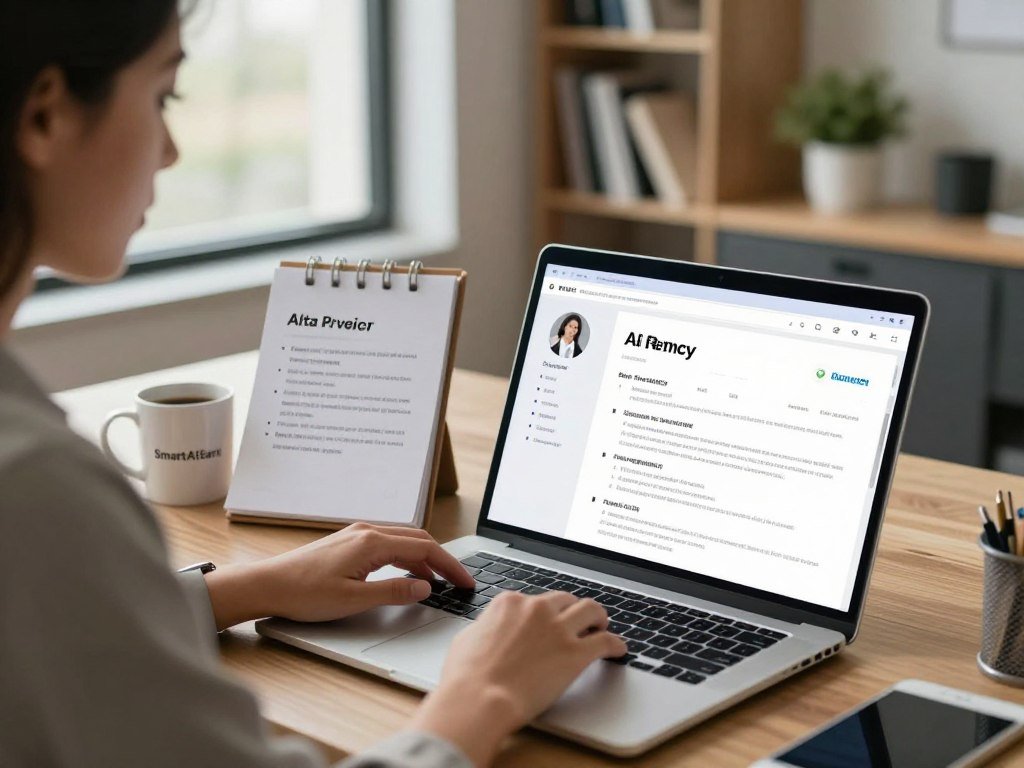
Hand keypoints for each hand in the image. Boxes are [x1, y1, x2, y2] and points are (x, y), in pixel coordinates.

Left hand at [203, 523, 474, 629]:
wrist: (268, 585)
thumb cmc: (304, 593)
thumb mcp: (354, 600)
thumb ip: (393, 592)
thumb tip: (424, 588)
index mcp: (372, 542)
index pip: (424, 549)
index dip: (449, 566)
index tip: (465, 582)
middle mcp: (367, 532)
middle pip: (418, 539)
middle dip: (442, 559)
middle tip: (459, 581)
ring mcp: (357, 534)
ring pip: (404, 540)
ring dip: (424, 558)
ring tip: (437, 582)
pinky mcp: (349, 542)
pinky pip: (388, 544)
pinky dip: (406, 557)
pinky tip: (406, 575)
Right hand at [410, 590, 626, 765]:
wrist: (479, 698)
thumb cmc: (466, 676)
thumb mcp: (467, 639)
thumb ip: (486, 628)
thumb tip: (489, 632)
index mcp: (510, 603)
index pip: (534, 599)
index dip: (542, 613)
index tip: (546, 622)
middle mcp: (536, 609)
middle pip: (564, 600)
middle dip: (571, 610)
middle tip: (576, 622)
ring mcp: (558, 629)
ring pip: (591, 610)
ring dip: (598, 617)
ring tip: (601, 626)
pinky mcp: (575, 653)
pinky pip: (606, 641)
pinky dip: (615, 644)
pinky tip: (618, 649)